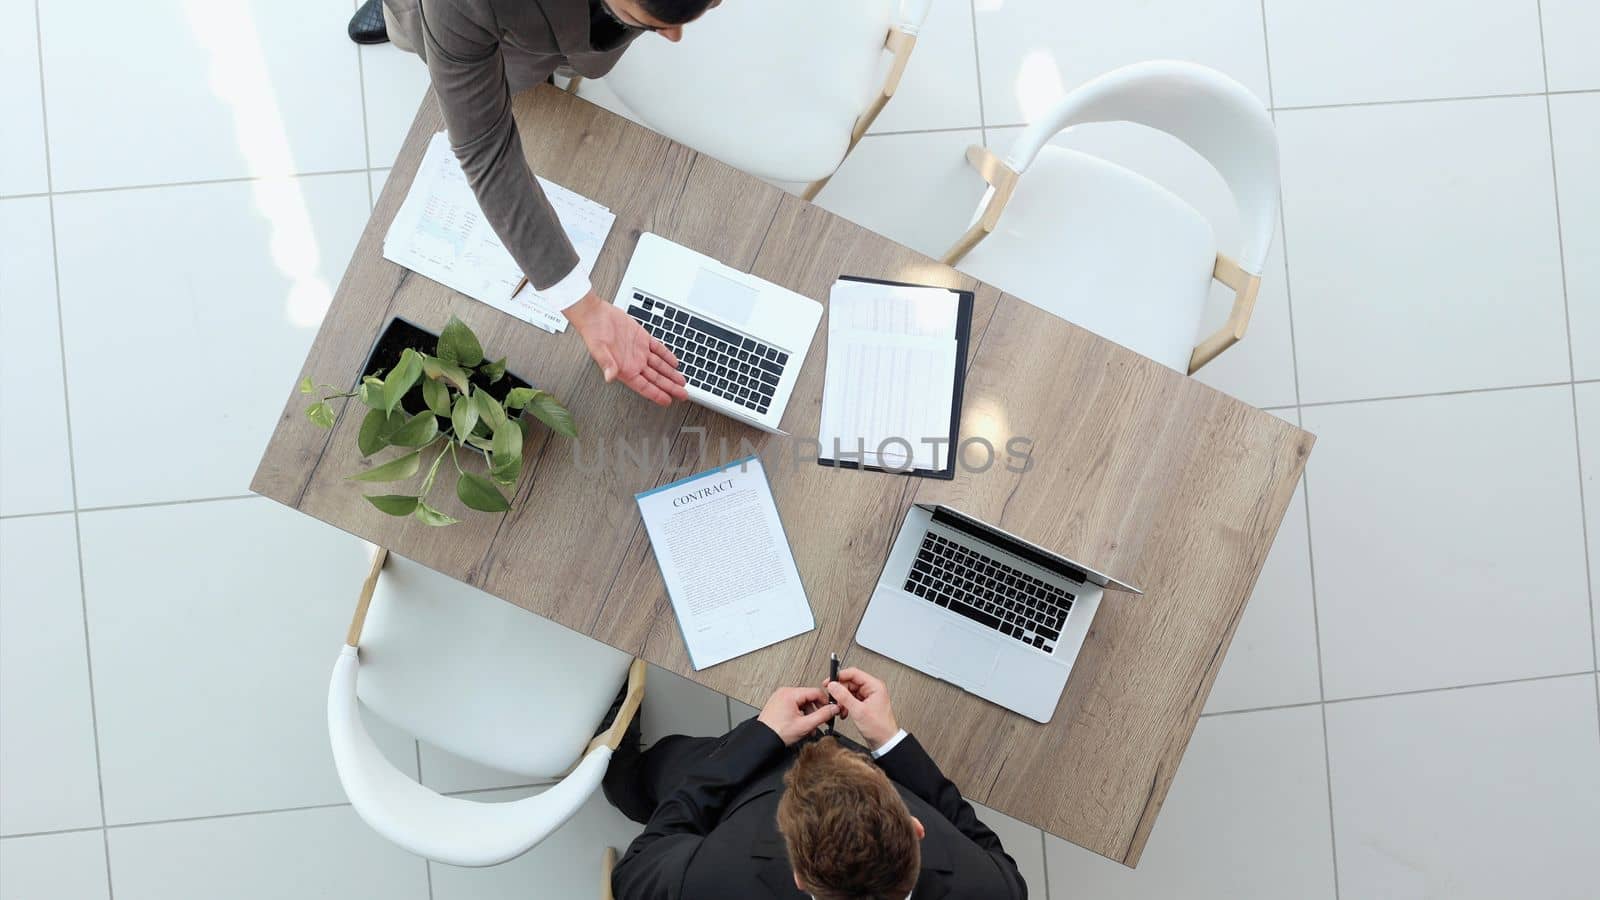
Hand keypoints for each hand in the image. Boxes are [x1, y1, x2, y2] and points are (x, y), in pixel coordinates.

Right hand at [564, 291, 687, 405]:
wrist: (595, 314)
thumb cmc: (593, 333)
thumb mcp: (599, 350)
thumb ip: (607, 364)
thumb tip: (609, 377)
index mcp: (625, 369)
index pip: (645, 387)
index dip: (657, 394)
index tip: (668, 401)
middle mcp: (633, 362)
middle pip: (656, 379)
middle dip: (670, 387)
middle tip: (683, 394)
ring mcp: (639, 351)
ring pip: (660, 366)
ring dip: (671, 374)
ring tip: (681, 382)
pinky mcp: (642, 338)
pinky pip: (658, 349)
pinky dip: (667, 356)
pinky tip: (674, 362)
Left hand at [756, 686, 838, 746]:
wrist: (762, 740)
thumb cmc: (777, 732)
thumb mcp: (805, 725)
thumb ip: (822, 715)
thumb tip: (833, 709)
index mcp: (790, 694)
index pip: (816, 692)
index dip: (826, 702)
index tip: (831, 711)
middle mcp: (784, 692)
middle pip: (809, 698)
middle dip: (816, 711)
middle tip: (821, 722)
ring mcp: (780, 698)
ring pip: (802, 703)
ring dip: (808, 715)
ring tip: (809, 728)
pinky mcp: (778, 704)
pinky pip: (794, 706)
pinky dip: (800, 715)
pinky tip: (801, 725)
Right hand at [825, 667, 898, 750]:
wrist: (885, 742)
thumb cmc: (879, 728)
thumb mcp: (858, 711)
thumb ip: (844, 696)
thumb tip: (833, 685)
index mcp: (874, 686)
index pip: (853, 673)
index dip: (839, 676)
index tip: (829, 682)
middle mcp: (872, 689)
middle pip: (850, 682)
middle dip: (840, 692)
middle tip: (833, 699)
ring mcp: (868, 697)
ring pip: (849, 692)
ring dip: (842, 700)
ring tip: (840, 708)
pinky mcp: (864, 704)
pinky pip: (851, 699)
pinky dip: (845, 705)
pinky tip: (844, 712)